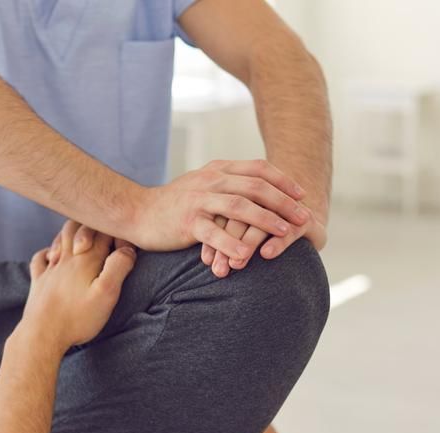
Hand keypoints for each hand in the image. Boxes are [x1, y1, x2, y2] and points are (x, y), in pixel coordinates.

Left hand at [23, 220, 136, 350]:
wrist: (42, 335)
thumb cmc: (77, 318)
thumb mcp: (106, 294)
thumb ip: (118, 268)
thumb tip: (127, 249)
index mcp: (86, 260)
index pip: (104, 233)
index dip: (117, 233)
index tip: (126, 245)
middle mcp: (66, 259)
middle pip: (77, 227)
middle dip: (92, 225)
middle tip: (104, 232)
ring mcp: (50, 269)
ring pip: (60, 238)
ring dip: (71, 233)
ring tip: (82, 237)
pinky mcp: (39, 282)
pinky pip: (40, 258)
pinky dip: (48, 251)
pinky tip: (53, 256)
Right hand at [129, 160, 312, 261]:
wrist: (136, 212)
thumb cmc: (174, 204)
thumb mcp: (203, 186)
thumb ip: (228, 186)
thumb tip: (257, 192)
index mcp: (218, 170)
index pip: (258, 169)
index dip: (283, 181)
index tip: (302, 195)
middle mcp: (211, 180)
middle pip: (255, 187)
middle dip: (283, 202)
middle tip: (303, 217)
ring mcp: (198, 200)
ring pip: (239, 207)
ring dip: (265, 220)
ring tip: (284, 233)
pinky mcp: (186, 222)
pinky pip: (213, 233)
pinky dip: (232, 244)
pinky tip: (247, 256)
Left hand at [201, 210, 328, 277]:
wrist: (307, 223)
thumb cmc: (268, 232)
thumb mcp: (245, 232)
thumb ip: (225, 237)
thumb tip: (205, 261)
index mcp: (246, 193)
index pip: (225, 212)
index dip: (214, 235)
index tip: (206, 261)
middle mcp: (266, 198)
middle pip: (241, 214)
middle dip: (227, 242)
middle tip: (218, 267)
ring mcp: (288, 208)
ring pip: (264, 221)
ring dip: (249, 243)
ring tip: (237, 264)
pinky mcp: (307, 220)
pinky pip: (291, 230)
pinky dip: (278, 241)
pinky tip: (266, 254)